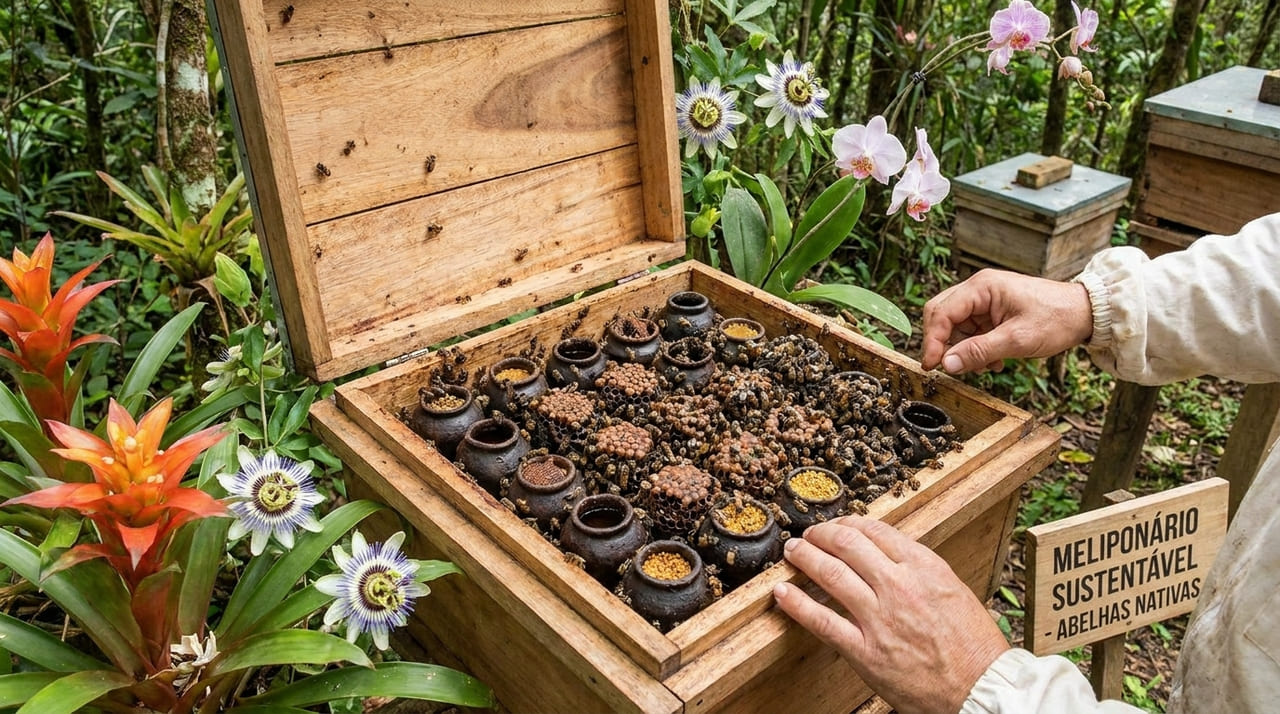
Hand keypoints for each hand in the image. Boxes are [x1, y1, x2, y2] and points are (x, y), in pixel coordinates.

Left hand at [773, 517, 1010, 713]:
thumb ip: (918, 569)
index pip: (876, 530)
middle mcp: (899, 586)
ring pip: (830, 574)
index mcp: (924, 567)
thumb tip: (885, 554)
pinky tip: (782, 593)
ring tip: (793, 552)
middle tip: (810, 534)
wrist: (982, 688)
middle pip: (847, 544)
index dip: (849, 523)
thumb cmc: (972, 644)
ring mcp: (879, 618)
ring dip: (804, 558)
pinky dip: (796, 604)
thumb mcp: (952, 589)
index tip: (839, 525)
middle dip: (822, 534)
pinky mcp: (865, 651)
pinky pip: (821, 621)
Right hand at [921, 269, 1093, 374]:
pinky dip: (975, 349)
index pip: (941, 313)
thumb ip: (979, 352)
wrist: (1085, 313)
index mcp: (981, 287)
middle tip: (948, 368)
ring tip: (984, 366)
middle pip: (941, 316)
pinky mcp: (992, 312)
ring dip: (962, 350)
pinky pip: (970, 331)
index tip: (932, 366)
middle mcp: (978, 289)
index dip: (932, 341)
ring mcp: (985, 301)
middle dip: (943, 344)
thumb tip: (946, 365)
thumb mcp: (1017, 340)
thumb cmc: (1056, 319)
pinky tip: (993, 362)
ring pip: (955, 327)